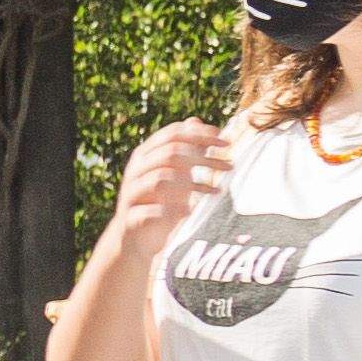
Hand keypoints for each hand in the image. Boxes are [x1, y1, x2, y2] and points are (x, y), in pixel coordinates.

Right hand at [110, 119, 238, 246]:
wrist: (136, 239)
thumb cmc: (159, 202)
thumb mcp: (174, 173)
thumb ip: (184, 149)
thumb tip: (195, 121)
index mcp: (144, 156)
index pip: (173, 134)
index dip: (200, 134)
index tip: (226, 140)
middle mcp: (135, 171)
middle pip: (170, 152)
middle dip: (204, 157)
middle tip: (230, 165)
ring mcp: (131, 193)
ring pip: (161, 177)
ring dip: (193, 184)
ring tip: (217, 192)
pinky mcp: (131, 217)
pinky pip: (153, 210)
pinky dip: (175, 210)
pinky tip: (192, 213)